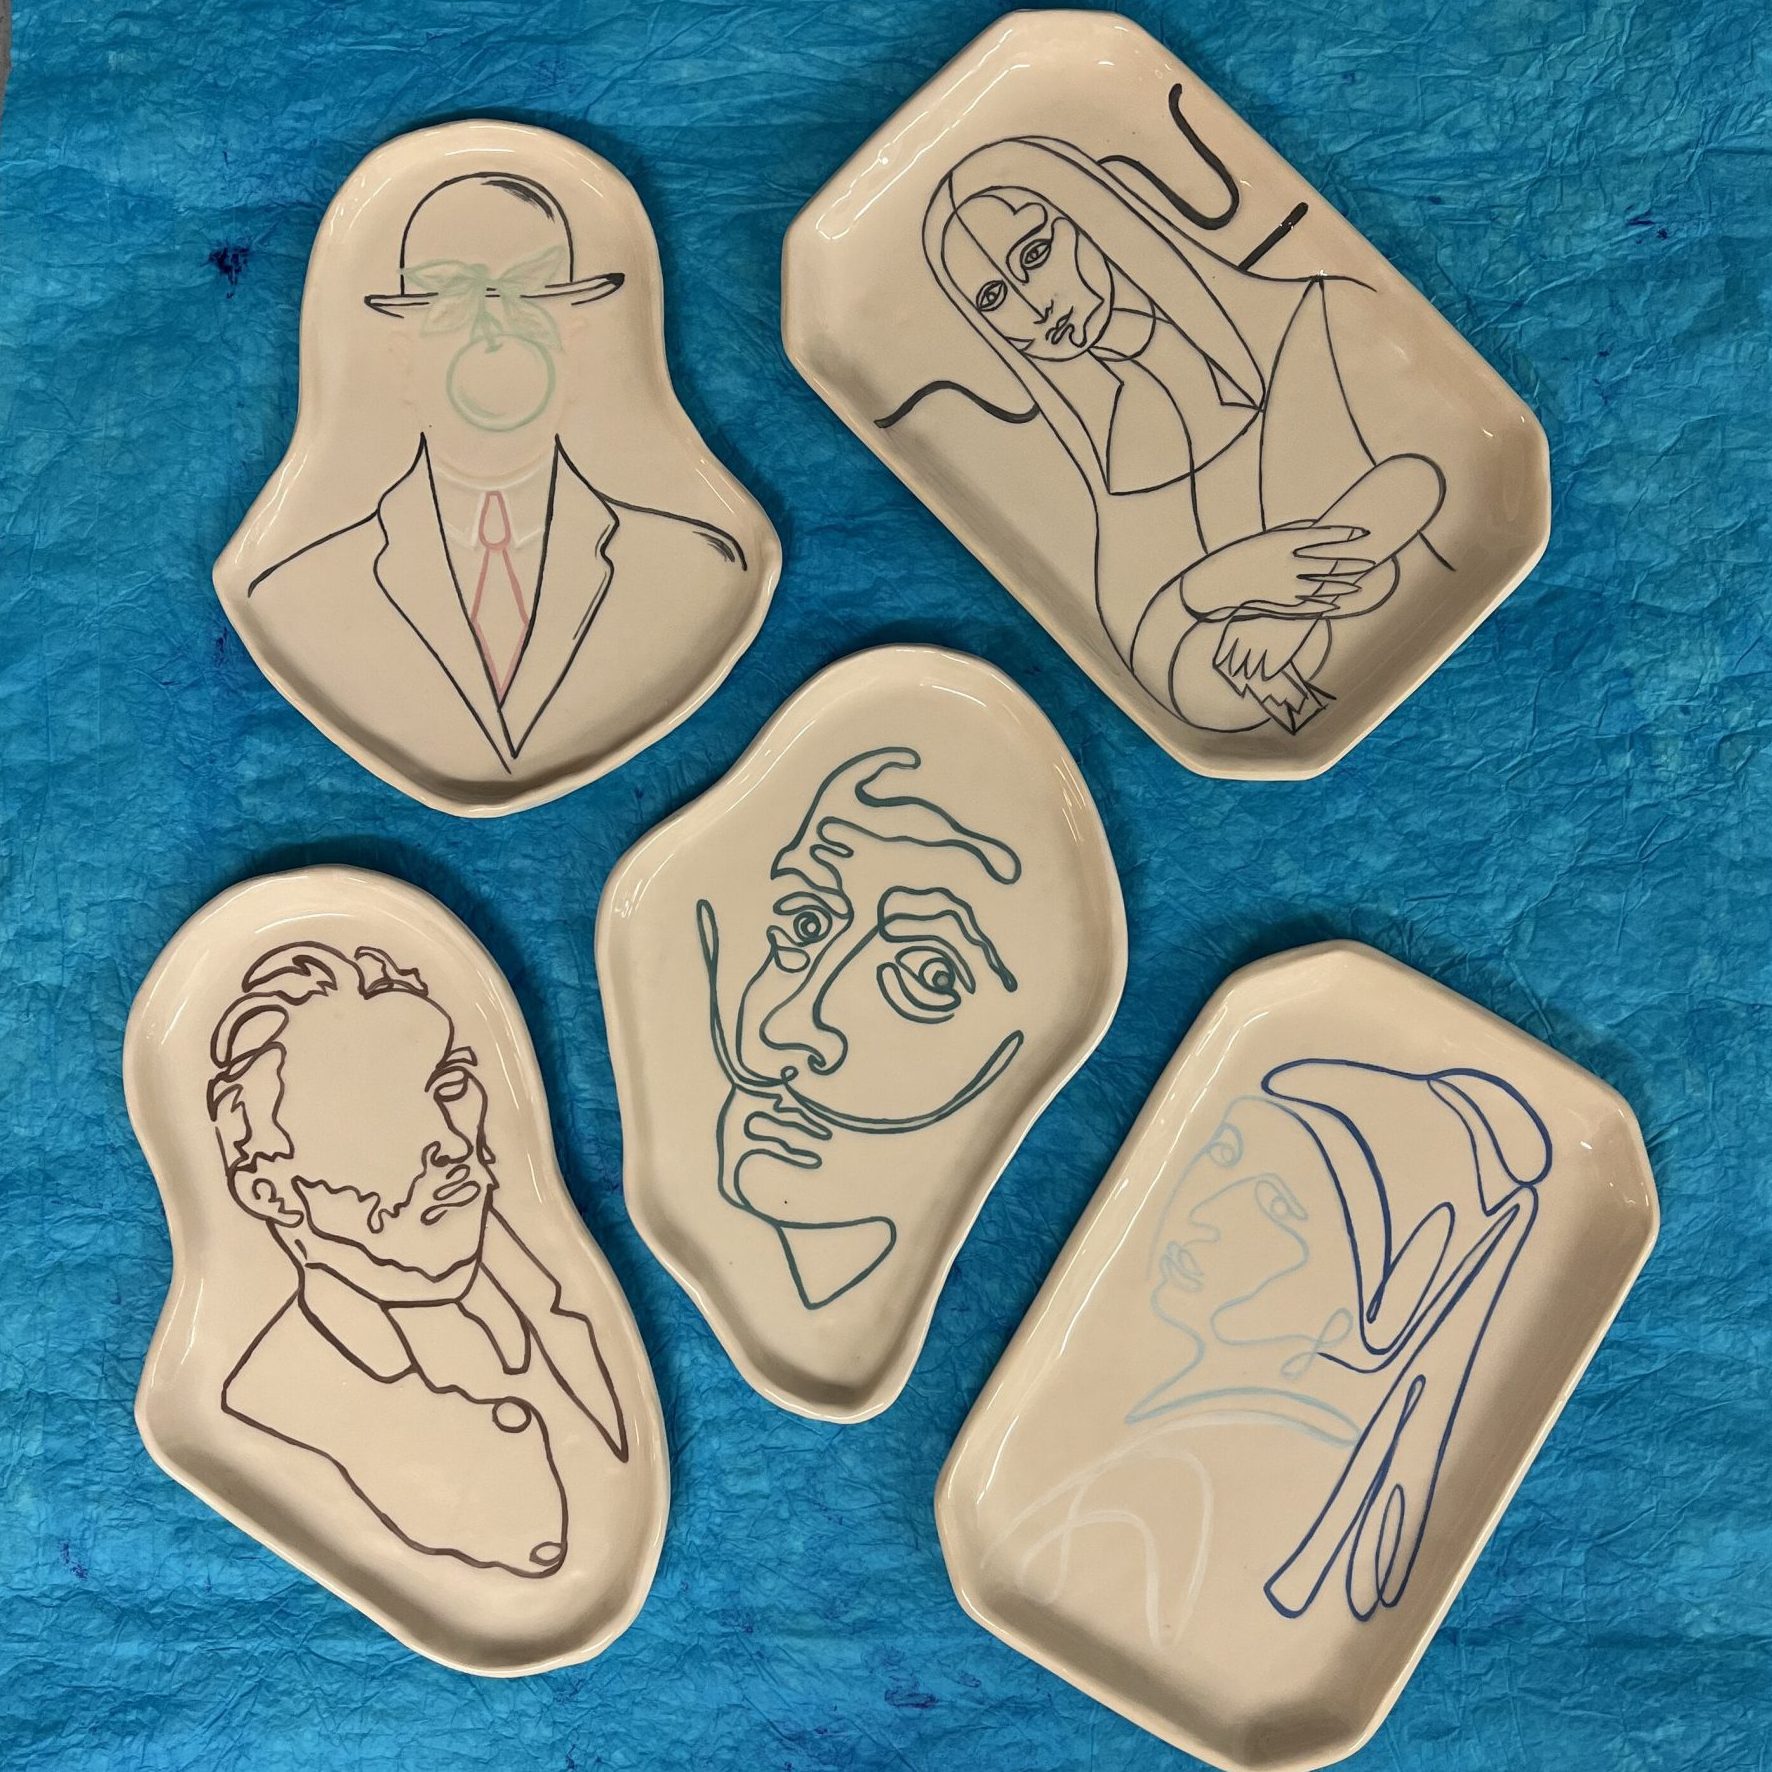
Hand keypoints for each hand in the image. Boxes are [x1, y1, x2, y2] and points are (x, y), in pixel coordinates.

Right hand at [1179, 523, 1376, 618]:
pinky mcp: (1280, 603)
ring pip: (1322, 585)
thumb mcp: (1267, 538)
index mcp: (1284, 543)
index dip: (1344, 534)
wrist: (1217, 582)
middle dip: (1351, 562)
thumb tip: (1316, 527)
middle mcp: (1288, 564)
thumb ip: (1293, 533)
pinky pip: (1307, 606)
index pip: (1322, 536)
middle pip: (1328, 562)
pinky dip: (1324, 606)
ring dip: (1342, 585)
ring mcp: (1285, 586)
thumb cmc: (1241, 556)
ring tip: (1359, 585)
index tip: (1363, 532)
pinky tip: (1337, 605)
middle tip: (1371, 561)